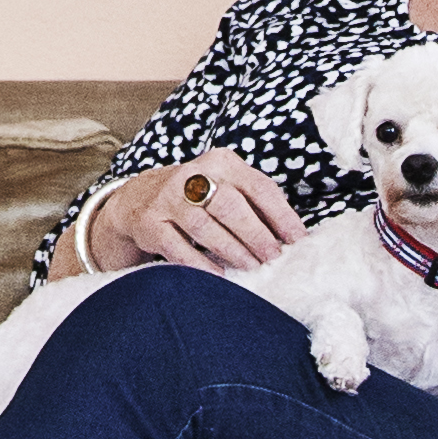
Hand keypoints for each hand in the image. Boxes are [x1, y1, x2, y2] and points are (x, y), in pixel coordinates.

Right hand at [89, 148, 301, 277]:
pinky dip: (200, 264)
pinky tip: (219, 276)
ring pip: (205, 227)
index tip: (298, 240)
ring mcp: (168, 199)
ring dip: (233, 251)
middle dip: (257, 235)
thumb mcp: (225, 186)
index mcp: (221, 162)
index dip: (281, 215)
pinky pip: (178, 248)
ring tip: (252, 268)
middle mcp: (193, 175)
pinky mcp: (150, 223)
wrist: (139, 197)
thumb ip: (254, 205)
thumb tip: (291, 236)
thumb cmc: (198, 196)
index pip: (258, 187)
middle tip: (274, 258)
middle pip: (231, 206)